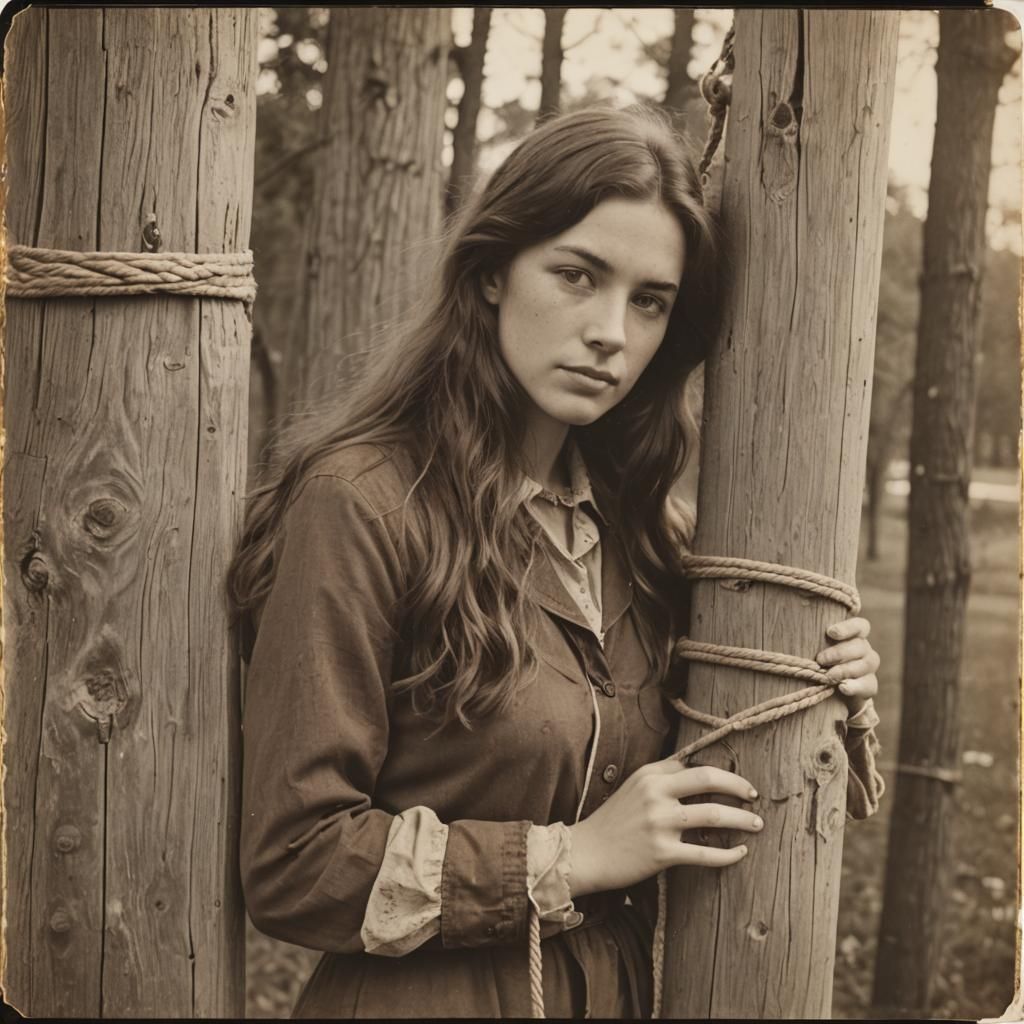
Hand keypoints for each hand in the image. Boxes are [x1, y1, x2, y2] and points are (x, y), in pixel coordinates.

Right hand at [566, 759, 761, 896]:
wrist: (586, 853)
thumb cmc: (613, 821)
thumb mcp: (633, 788)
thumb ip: (661, 778)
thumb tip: (695, 770)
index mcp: (649, 774)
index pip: (694, 765)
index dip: (721, 774)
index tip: (737, 783)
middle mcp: (655, 793)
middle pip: (708, 779)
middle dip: (739, 786)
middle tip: (754, 795)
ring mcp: (659, 823)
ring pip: (713, 815)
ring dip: (742, 819)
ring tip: (757, 824)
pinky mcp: (662, 853)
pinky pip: (705, 854)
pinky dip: (729, 854)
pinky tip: (741, 852)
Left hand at [815, 616, 879, 717]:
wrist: (831, 691)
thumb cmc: (817, 662)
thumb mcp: (813, 648)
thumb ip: (809, 639)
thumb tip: (786, 627)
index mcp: (853, 636)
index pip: (860, 626)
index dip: (848, 628)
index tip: (830, 632)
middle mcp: (864, 649)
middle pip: (860, 646)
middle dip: (840, 652)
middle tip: (820, 659)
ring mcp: (868, 668)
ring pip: (867, 664)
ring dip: (846, 670)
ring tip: (828, 676)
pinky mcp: (869, 686)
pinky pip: (869, 685)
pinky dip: (856, 686)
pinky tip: (843, 687)